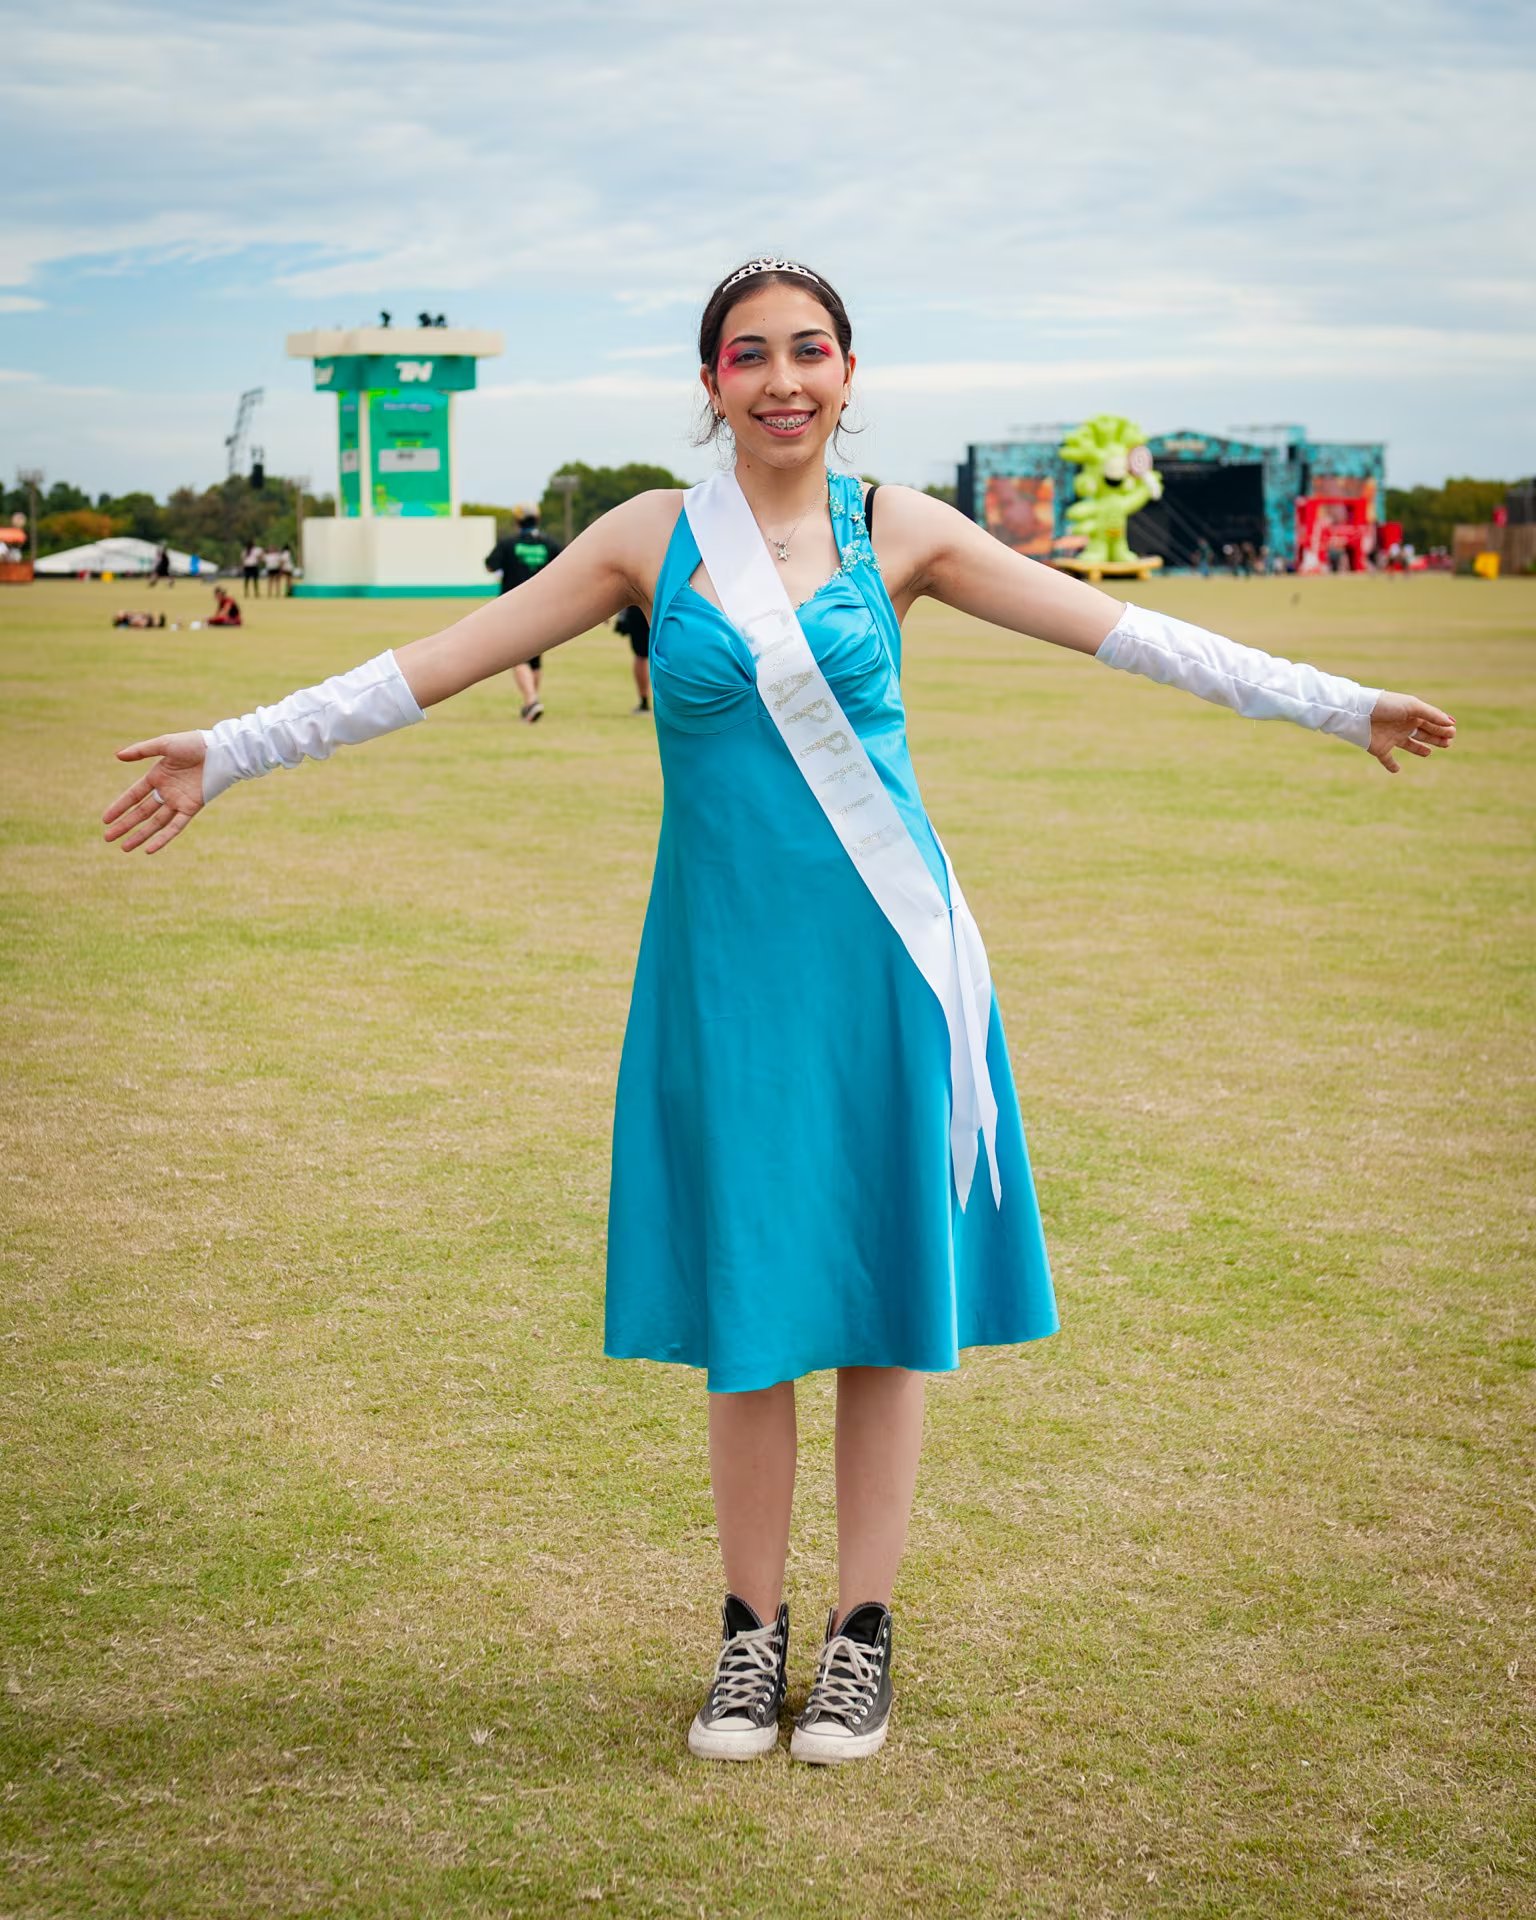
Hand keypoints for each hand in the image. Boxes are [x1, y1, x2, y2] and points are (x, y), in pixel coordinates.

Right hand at [102, 729, 207, 853]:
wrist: (220, 751)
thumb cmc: (194, 744)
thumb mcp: (164, 744)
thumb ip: (141, 751)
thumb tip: (117, 756)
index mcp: (157, 776)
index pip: (133, 796)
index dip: (119, 807)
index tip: (105, 820)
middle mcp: (166, 791)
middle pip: (141, 813)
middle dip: (125, 825)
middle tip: (108, 838)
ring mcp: (179, 801)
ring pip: (155, 823)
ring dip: (140, 836)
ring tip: (124, 848)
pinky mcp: (192, 807)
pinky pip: (175, 827)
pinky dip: (163, 838)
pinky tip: (149, 849)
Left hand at [1368, 691, 1455, 773]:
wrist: (1358, 713)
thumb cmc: (1386, 706)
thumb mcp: (1412, 706)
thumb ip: (1432, 715)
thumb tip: (1450, 723)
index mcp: (1411, 714)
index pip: (1430, 721)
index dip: (1442, 727)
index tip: (1453, 732)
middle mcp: (1402, 725)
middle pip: (1423, 733)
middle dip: (1435, 737)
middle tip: (1448, 743)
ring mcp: (1391, 738)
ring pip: (1409, 745)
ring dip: (1419, 749)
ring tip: (1429, 752)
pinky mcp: (1380, 749)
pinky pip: (1387, 759)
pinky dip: (1392, 765)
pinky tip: (1398, 770)